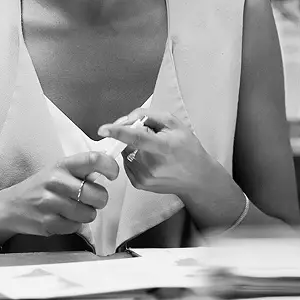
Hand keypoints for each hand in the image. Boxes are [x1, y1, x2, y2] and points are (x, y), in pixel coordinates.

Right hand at [0, 152, 118, 243]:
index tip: (113, 175)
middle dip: (99, 200)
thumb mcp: (58, 170)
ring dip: (85, 215)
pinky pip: (75, 227)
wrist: (11, 206)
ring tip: (71, 209)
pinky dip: (72, 226)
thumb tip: (109, 171)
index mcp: (62, 165)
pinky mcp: (48, 222)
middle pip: (98, 195)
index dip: (110, 167)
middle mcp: (57, 181)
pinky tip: (60, 218)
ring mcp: (51, 203)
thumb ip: (81, 171)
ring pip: (89, 214)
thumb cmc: (40, 187)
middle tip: (88, 199)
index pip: (93, 160)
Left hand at [98, 109, 215, 198]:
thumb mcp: (174, 123)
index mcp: (163, 147)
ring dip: (133, 147)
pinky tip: (150, 160)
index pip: (138, 138)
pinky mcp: (138, 184)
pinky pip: (127, 163)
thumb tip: (124, 121)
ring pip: (125, 152)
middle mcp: (151, 165)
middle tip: (151, 137)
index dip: (119, 132)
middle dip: (132, 134)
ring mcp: (144, 177)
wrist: (196, 179)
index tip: (103, 129)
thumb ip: (148, 115)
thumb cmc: (187, 148)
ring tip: (153, 150)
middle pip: (128, 143)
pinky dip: (134, 157)